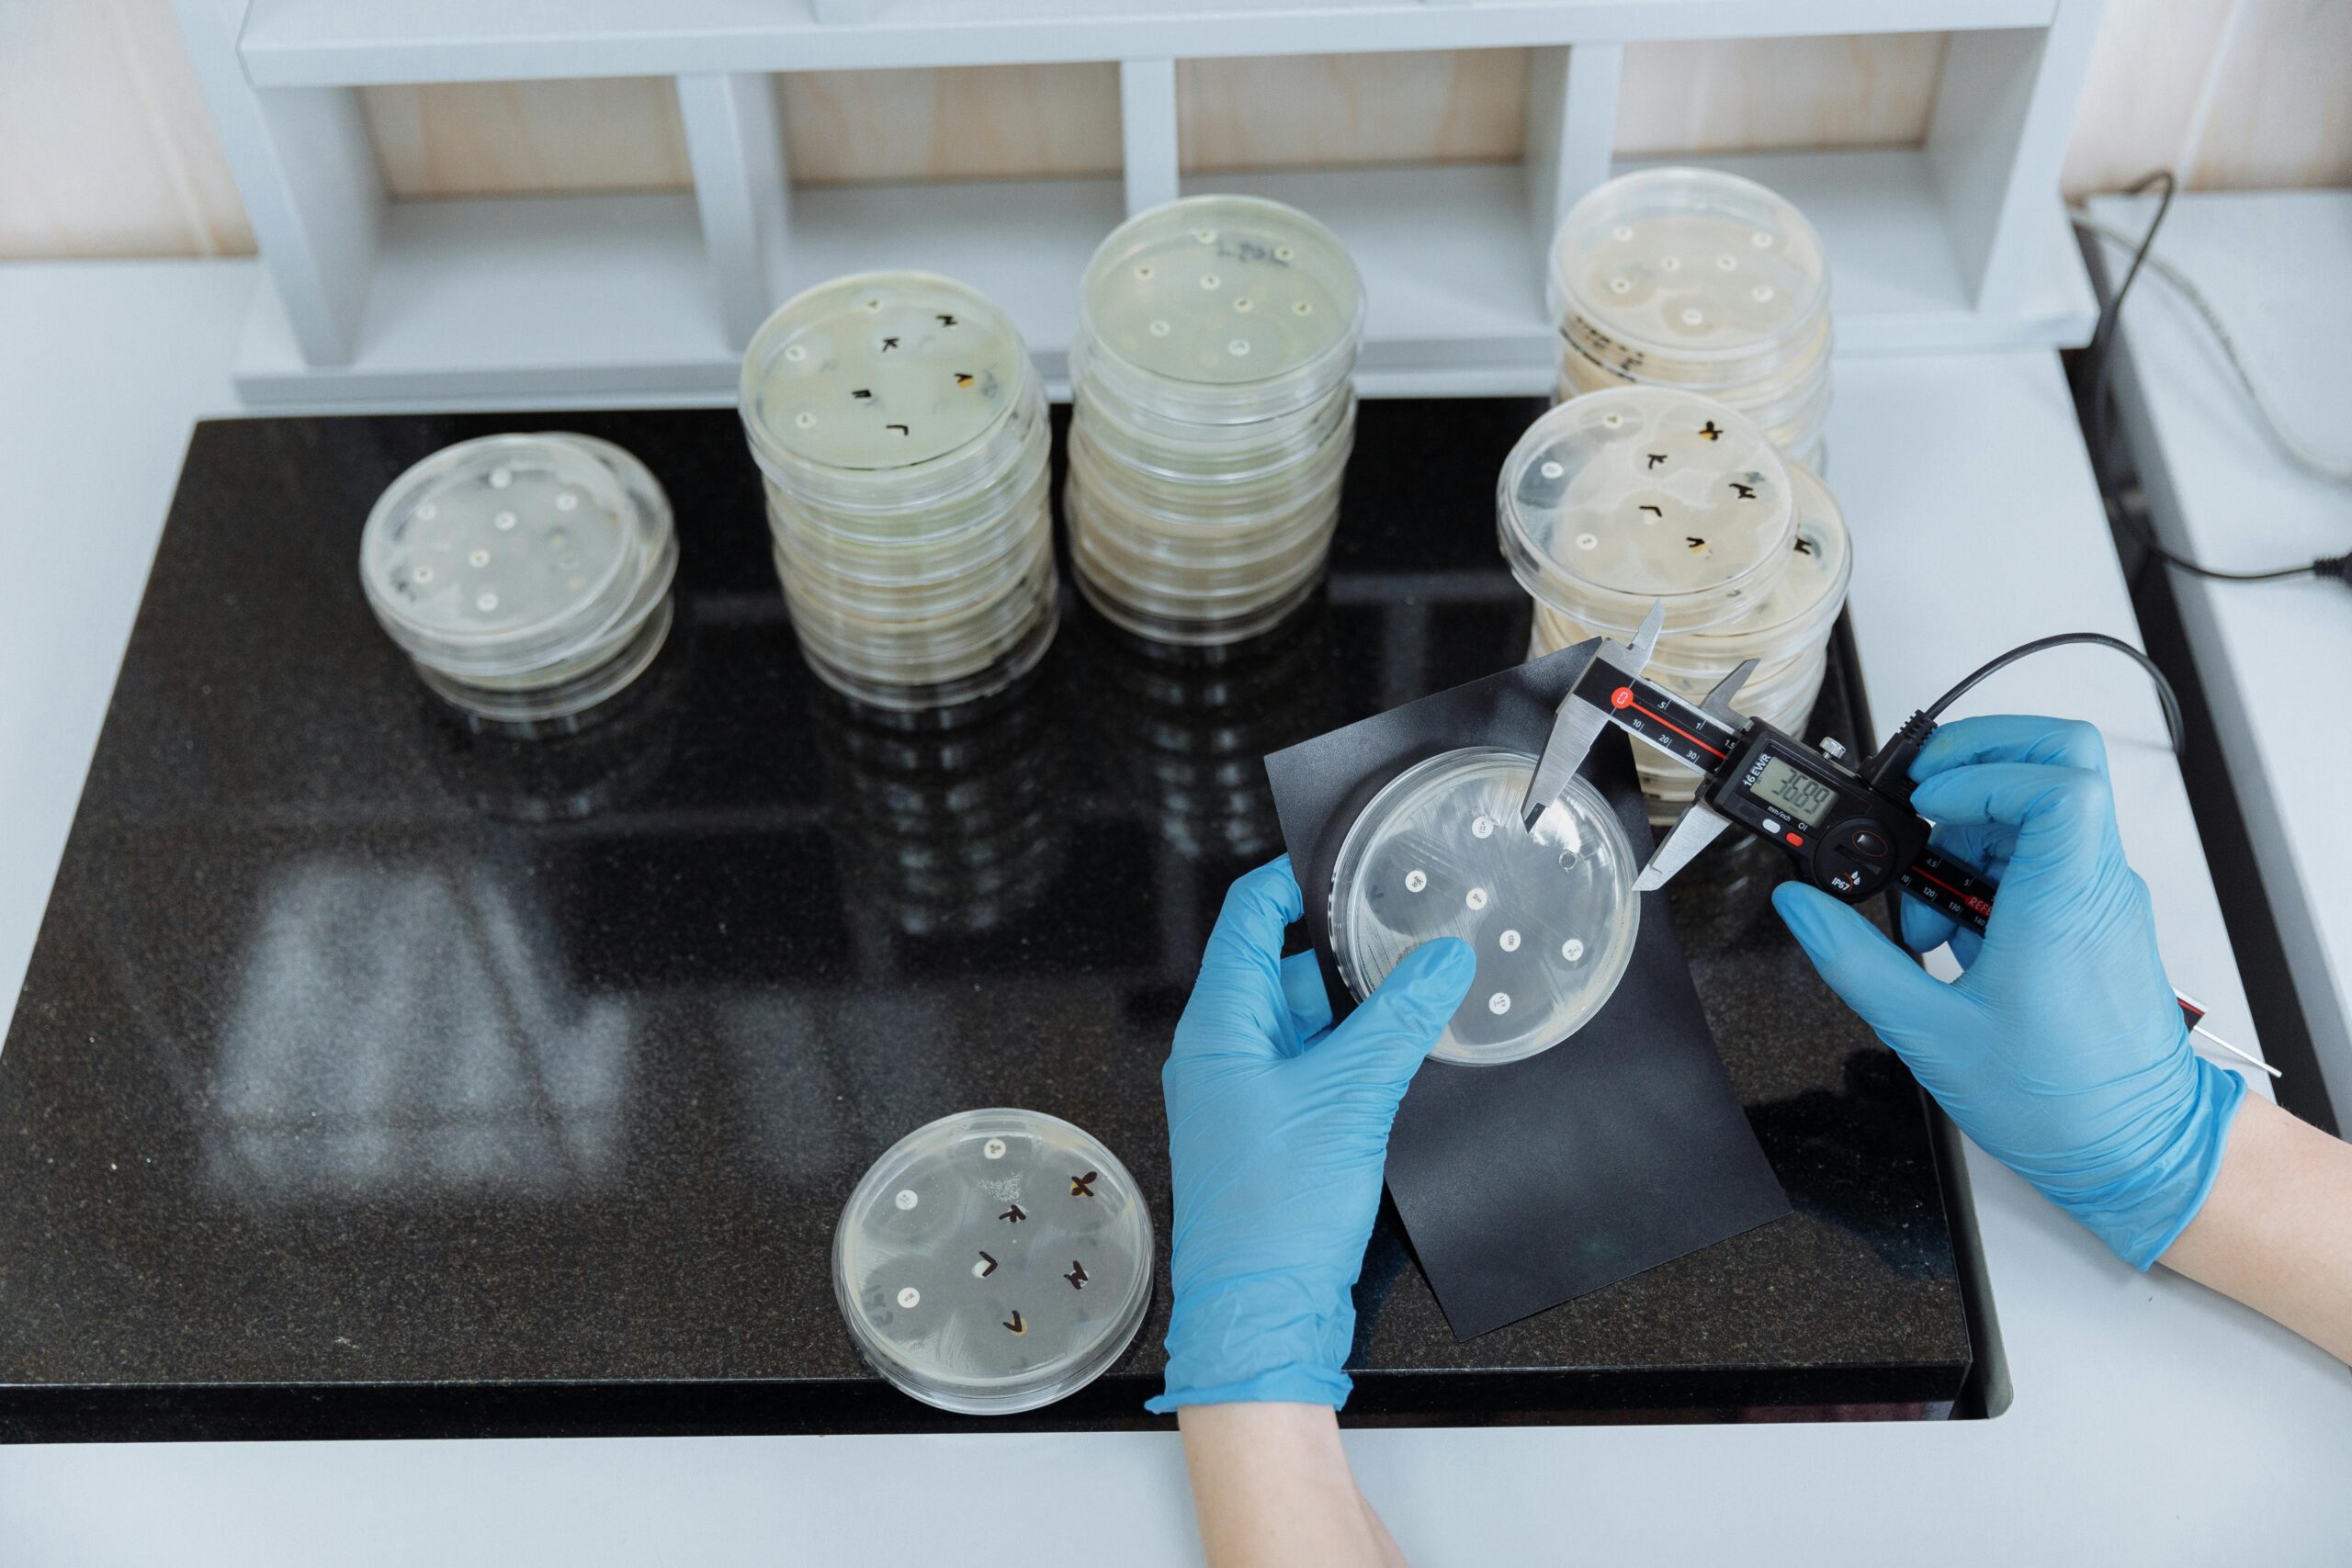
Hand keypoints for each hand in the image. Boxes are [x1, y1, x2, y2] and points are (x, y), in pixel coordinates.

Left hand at [1148, 858, 1473, 1411]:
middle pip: (1285, 966)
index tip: (1345, 855)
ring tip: (1424, 983)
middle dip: (1348, 948)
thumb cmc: (1276, 1213)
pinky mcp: (1276, 1131)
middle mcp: (1225, 1051)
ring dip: (1360, 1007)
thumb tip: (1440, 958)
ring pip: (1308, 1021)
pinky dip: (1357, 1054)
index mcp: (1220, 1024)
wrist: (1262, 1314)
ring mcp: (1248, 1093)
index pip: (1248, 916)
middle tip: (1414, 924)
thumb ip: (1397, 1021)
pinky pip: (1317, 1068)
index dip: (1293, 877)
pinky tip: (1406, 1051)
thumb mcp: (1349, 1098)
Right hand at [1771, 714, 2244, 1268]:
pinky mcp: (2092, 918)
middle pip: (2061, 761)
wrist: (2136, 1151)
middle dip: (1982, 760)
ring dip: (1972, 830)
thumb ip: (1854, 960)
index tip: (1927, 802)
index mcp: (2063, 902)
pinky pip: (2042, 858)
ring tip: (1928, 902)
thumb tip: (1803, 908)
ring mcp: (2098, 898)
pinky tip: (1953, 934)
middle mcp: (2093, 886)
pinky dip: (1987, 870)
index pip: (2054, 782)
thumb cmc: (2062, 1103)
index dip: (1982, 769)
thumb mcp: (1929, 1033)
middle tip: (1924, 794)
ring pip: (2045, 807)